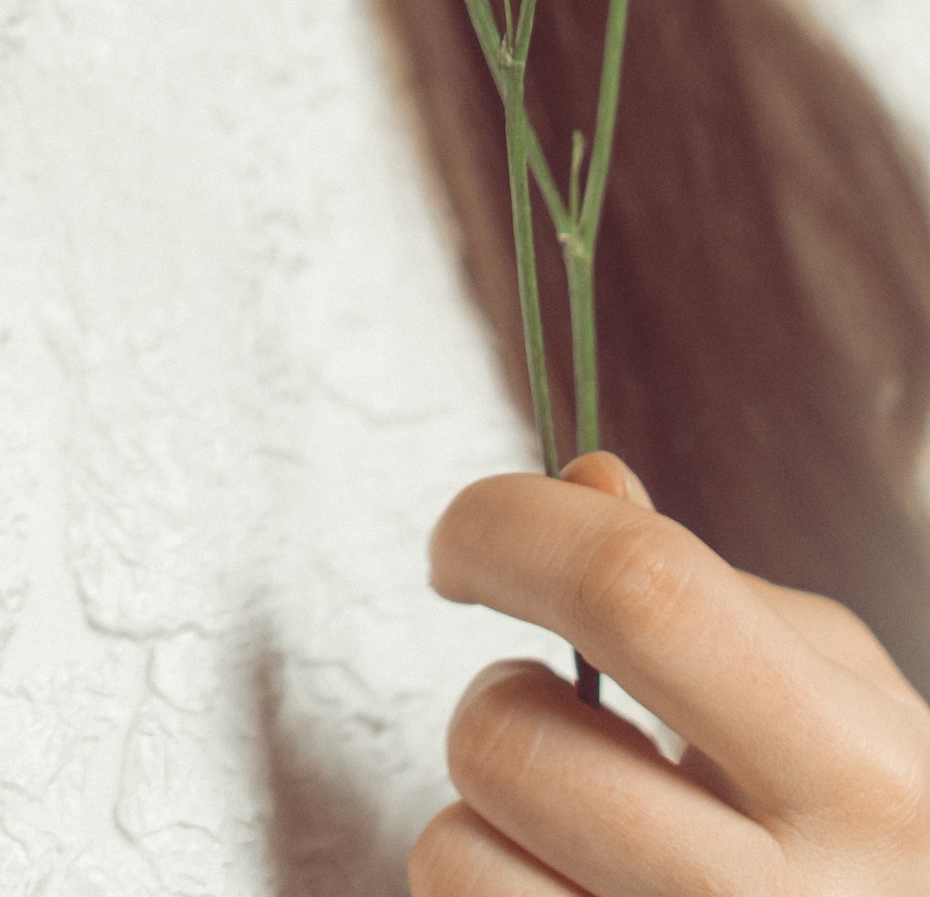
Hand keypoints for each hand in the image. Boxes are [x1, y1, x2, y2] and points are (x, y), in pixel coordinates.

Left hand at [409, 451, 929, 890]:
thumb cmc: (892, 844)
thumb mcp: (858, 707)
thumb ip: (719, 597)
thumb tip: (583, 486)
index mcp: (863, 780)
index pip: (639, 596)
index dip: (513, 531)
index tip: (466, 542)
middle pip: (513, 737)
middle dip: (502, 694)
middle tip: (567, 719)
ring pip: (457, 854)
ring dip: (487, 817)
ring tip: (579, 824)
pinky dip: (499, 892)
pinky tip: (582, 890)